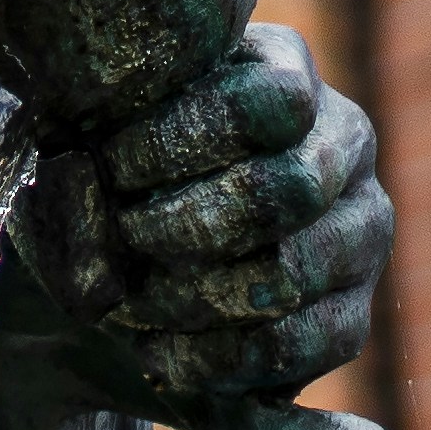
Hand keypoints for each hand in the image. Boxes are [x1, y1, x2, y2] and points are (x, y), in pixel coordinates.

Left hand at [4, 24, 390, 416]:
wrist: (92, 296)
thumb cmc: (83, 192)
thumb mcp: (72, 143)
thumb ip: (81, 128)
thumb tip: (72, 147)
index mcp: (281, 72)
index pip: (269, 101)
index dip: (181, 139)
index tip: (108, 167)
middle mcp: (341, 143)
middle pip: (286, 188)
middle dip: (184, 226)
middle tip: (120, 242)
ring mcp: (358, 231)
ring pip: (291, 273)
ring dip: (191, 298)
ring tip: (126, 305)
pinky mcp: (351, 317)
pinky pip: (299, 345)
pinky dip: (213, 357)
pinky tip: (159, 352)